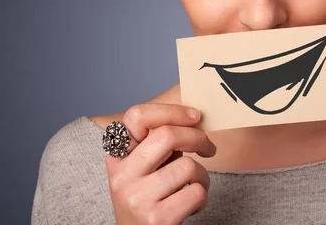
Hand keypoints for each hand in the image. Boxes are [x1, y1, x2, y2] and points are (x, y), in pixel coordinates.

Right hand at [105, 103, 215, 224]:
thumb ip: (157, 146)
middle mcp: (122, 176)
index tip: (194, 116)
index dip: (171, 111)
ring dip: (202, 175)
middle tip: (208, 147)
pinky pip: (196, 192)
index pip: (136, 116)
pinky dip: (202, 197)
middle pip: (167, 135)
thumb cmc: (148, 200)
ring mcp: (137, 198)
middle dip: (197, 138)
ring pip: (187, 166)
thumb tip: (192, 119)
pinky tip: (191, 205)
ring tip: (195, 185)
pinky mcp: (156, 219)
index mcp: (117, 157)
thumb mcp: (142, 170)